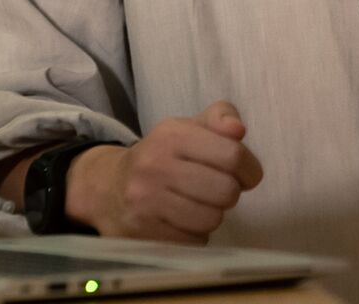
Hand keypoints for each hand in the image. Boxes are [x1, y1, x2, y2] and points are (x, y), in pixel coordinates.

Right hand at [68, 101, 263, 242]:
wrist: (108, 186)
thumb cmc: (162, 155)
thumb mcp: (189, 127)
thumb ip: (220, 117)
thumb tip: (238, 130)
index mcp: (172, 134)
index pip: (232, 155)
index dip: (249, 169)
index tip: (247, 175)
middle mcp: (155, 165)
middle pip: (226, 191)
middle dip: (230, 194)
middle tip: (218, 191)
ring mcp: (145, 201)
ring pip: (211, 219)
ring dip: (213, 216)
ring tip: (200, 205)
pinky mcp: (141, 232)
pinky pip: (193, 241)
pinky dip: (196, 235)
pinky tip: (183, 221)